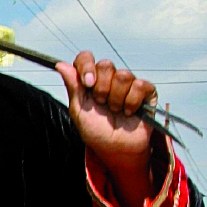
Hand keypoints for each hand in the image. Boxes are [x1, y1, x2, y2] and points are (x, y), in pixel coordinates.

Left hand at [56, 51, 154, 206]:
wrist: (116, 149)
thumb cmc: (96, 132)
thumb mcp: (79, 111)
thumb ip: (73, 86)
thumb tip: (60, 65)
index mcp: (90, 80)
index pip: (86, 58)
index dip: (86, 66)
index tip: (87, 83)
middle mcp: (109, 78)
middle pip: (106, 64)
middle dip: (101, 88)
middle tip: (101, 103)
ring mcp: (128, 84)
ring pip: (123, 75)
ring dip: (116, 98)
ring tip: (115, 111)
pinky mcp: (146, 91)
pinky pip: (140, 85)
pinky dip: (132, 102)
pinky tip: (129, 112)